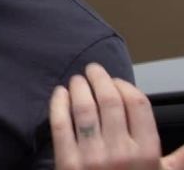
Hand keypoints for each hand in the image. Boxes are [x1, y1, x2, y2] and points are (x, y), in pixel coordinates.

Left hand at [50, 63, 183, 169]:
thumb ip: (179, 160)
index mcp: (146, 153)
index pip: (137, 103)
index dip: (124, 85)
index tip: (116, 81)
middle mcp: (120, 152)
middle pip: (109, 100)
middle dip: (100, 79)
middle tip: (92, 70)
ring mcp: (91, 157)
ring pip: (84, 108)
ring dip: (79, 87)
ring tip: (77, 80)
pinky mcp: (66, 162)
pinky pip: (60, 124)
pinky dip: (58, 103)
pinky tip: (60, 93)